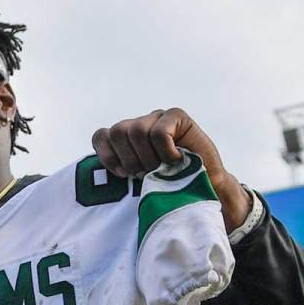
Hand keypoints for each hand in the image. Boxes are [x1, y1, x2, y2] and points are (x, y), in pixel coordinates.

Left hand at [92, 108, 251, 232]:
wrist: (205, 188)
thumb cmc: (168, 188)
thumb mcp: (136, 182)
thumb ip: (119, 171)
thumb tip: (98, 177)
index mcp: (124, 139)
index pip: (101, 136)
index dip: (108, 156)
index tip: (122, 175)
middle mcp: (139, 124)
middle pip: (117, 131)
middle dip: (129, 159)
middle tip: (145, 174)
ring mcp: (157, 117)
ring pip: (136, 131)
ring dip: (148, 157)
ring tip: (161, 169)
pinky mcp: (176, 116)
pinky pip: (158, 132)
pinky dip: (165, 151)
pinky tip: (176, 159)